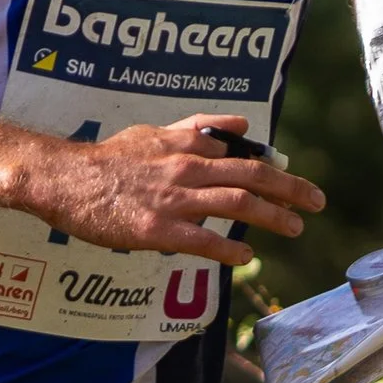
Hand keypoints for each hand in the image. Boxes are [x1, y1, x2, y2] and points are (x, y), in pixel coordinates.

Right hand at [22, 115, 325, 261]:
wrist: (65, 179)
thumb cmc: (106, 158)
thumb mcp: (153, 131)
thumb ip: (197, 128)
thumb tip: (239, 126)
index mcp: (186, 146)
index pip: (243, 155)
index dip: (275, 169)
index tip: (295, 182)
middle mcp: (187, 169)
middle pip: (252, 177)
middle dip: (291, 189)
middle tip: (317, 202)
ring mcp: (174, 200)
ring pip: (237, 205)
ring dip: (273, 217)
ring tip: (295, 228)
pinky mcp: (157, 229)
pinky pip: (203, 241)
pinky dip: (230, 249)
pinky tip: (246, 257)